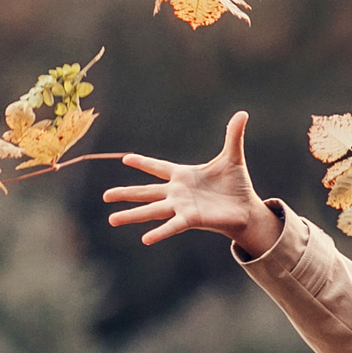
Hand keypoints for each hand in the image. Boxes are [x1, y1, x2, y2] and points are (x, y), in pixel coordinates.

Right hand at [103, 110, 283, 253]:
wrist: (246, 209)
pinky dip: (159, 232)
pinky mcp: (191, 219)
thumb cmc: (236, 185)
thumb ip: (233, 136)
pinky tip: (145, 239)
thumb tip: (243, 113)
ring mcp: (182, 207)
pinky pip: (172, 226)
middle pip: (146, 191)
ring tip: (112, 220)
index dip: (143, 163)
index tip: (126, 159)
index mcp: (183, 175)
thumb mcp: (233, 157)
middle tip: (105, 196)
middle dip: (125, 193)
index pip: (158, 167)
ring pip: (151, 210)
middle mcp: (177, 192)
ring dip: (131, 215)